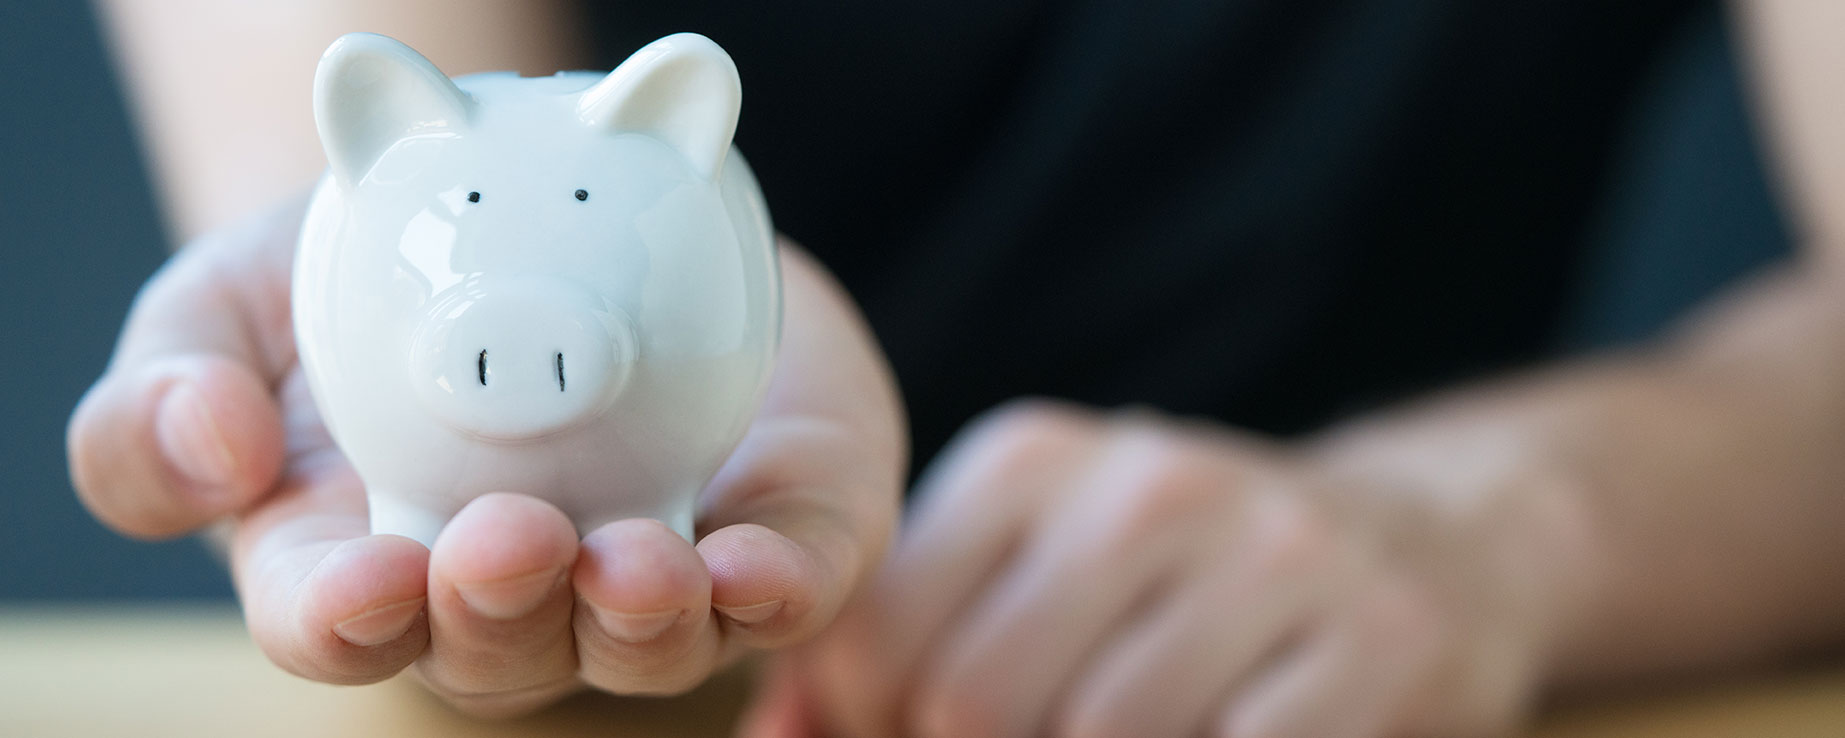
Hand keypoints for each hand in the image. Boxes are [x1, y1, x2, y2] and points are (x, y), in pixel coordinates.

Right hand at [67, 199, 903, 715]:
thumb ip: (167, 391)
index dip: (351, 620)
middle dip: (505, 614)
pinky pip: (778, 587)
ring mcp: (634, 571)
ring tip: (641, 563)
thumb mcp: (229, 305)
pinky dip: (770, 588)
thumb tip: (214, 450)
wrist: (547, 212)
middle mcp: (504, 594)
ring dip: (641, 622)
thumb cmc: (373, 283)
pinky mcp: (758, 531)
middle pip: (501, 653)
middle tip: (510, 540)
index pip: (345, 626)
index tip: (372, 576)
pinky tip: (754, 565)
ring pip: (644, 645)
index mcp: (363, 562)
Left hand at [741, 400, 1592, 737]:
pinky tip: (1216, 737)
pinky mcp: (1380, 645)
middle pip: (978, 699)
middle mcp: (1147, 484)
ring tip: (1118, 736)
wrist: (1427, 550)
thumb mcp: (1035, 580)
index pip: (879, 633)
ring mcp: (1274, 557)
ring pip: (1104, 735)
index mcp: (1029, 461)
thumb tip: (773, 733)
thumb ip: (898, 655)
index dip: (873, 725)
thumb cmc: (1184, 590)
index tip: (919, 735)